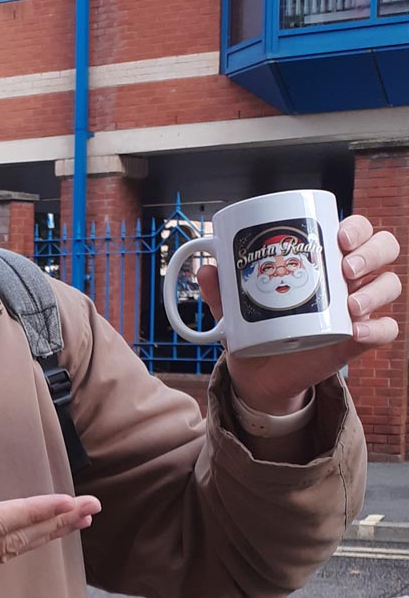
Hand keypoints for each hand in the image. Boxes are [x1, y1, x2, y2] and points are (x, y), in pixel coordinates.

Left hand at [197, 214, 401, 413]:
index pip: (354, 230)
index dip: (356, 227)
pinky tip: (357, 331)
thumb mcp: (235, 307)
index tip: (338, 236)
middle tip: (346, 268)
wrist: (259, 370)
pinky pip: (386, 329)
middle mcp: (347, 278)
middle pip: (383, 248)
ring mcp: (357, 307)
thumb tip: (206, 271)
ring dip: (377, 289)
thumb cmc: (255, 326)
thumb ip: (221, 290)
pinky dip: (377, 328)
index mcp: (323, 259)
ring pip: (390, 284)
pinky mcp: (358, 338)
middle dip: (372, 251)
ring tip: (351, 304)